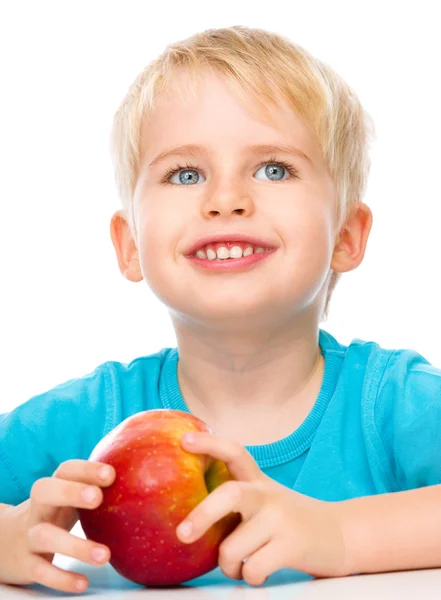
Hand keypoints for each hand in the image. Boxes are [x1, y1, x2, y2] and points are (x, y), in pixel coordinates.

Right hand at [0, 459, 115, 592]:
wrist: (9, 542)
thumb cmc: (56, 513)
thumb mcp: (71, 497)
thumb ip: (99, 488)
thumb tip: (147, 479)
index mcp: (54, 487)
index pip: (66, 470)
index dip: (87, 469)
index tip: (111, 474)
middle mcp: (39, 507)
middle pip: (44, 490)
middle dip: (70, 492)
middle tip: (97, 497)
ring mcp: (29, 534)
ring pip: (44, 536)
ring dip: (74, 545)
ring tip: (105, 555)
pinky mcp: (26, 562)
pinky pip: (41, 570)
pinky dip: (61, 577)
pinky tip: (83, 582)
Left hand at [177, 432, 346, 585]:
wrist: (343, 535)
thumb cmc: (291, 522)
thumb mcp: (267, 500)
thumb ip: (237, 501)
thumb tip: (190, 516)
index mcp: (258, 482)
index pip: (234, 452)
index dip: (209, 443)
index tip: (184, 440)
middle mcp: (268, 495)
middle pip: (229, 495)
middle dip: (202, 515)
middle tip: (182, 533)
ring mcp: (281, 519)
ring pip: (233, 547)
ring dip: (228, 566)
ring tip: (236, 567)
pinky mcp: (292, 545)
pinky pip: (253, 568)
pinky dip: (249, 577)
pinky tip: (257, 573)